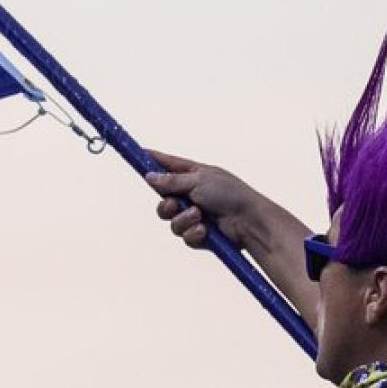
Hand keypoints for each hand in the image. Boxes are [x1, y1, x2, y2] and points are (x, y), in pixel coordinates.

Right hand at [144, 150, 267, 249]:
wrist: (248, 221)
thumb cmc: (230, 194)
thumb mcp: (199, 181)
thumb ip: (172, 180)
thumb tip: (150, 176)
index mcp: (193, 174)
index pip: (168, 164)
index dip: (152, 160)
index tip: (137, 152)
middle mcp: (192, 194)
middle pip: (163, 199)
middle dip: (166, 204)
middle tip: (174, 204)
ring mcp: (194, 215)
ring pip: (170, 220)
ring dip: (182, 219)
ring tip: (198, 216)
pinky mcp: (198, 234)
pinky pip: (183, 235)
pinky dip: (192, 232)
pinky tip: (205, 230)